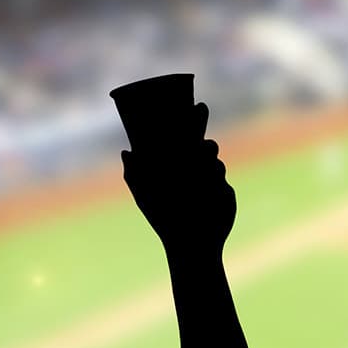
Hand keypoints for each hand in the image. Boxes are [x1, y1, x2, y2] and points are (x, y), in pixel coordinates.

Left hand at [121, 102, 237, 256]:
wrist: (192, 241)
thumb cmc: (164, 220)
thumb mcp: (146, 195)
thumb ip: (135, 174)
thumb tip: (126, 151)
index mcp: (166, 167)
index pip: (170, 137)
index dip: (173, 119)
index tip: (174, 105)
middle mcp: (185, 168)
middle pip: (193, 135)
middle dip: (197, 120)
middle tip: (199, 108)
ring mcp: (204, 175)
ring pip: (208, 149)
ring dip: (206, 146)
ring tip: (202, 152)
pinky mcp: (221, 184)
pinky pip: (218, 166)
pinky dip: (213, 168)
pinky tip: (209, 178)